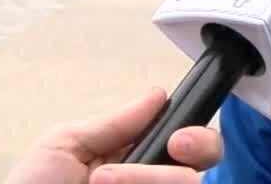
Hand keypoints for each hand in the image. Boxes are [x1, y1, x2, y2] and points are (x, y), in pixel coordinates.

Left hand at [3, 88, 223, 183]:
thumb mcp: (63, 146)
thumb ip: (113, 123)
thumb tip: (157, 96)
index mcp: (136, 160)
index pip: (189, 142)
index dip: (195, 136)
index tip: (177, 137)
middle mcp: (152, 183)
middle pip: (206, 163)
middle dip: (197, 150)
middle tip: (173, 150)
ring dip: (145, 179)